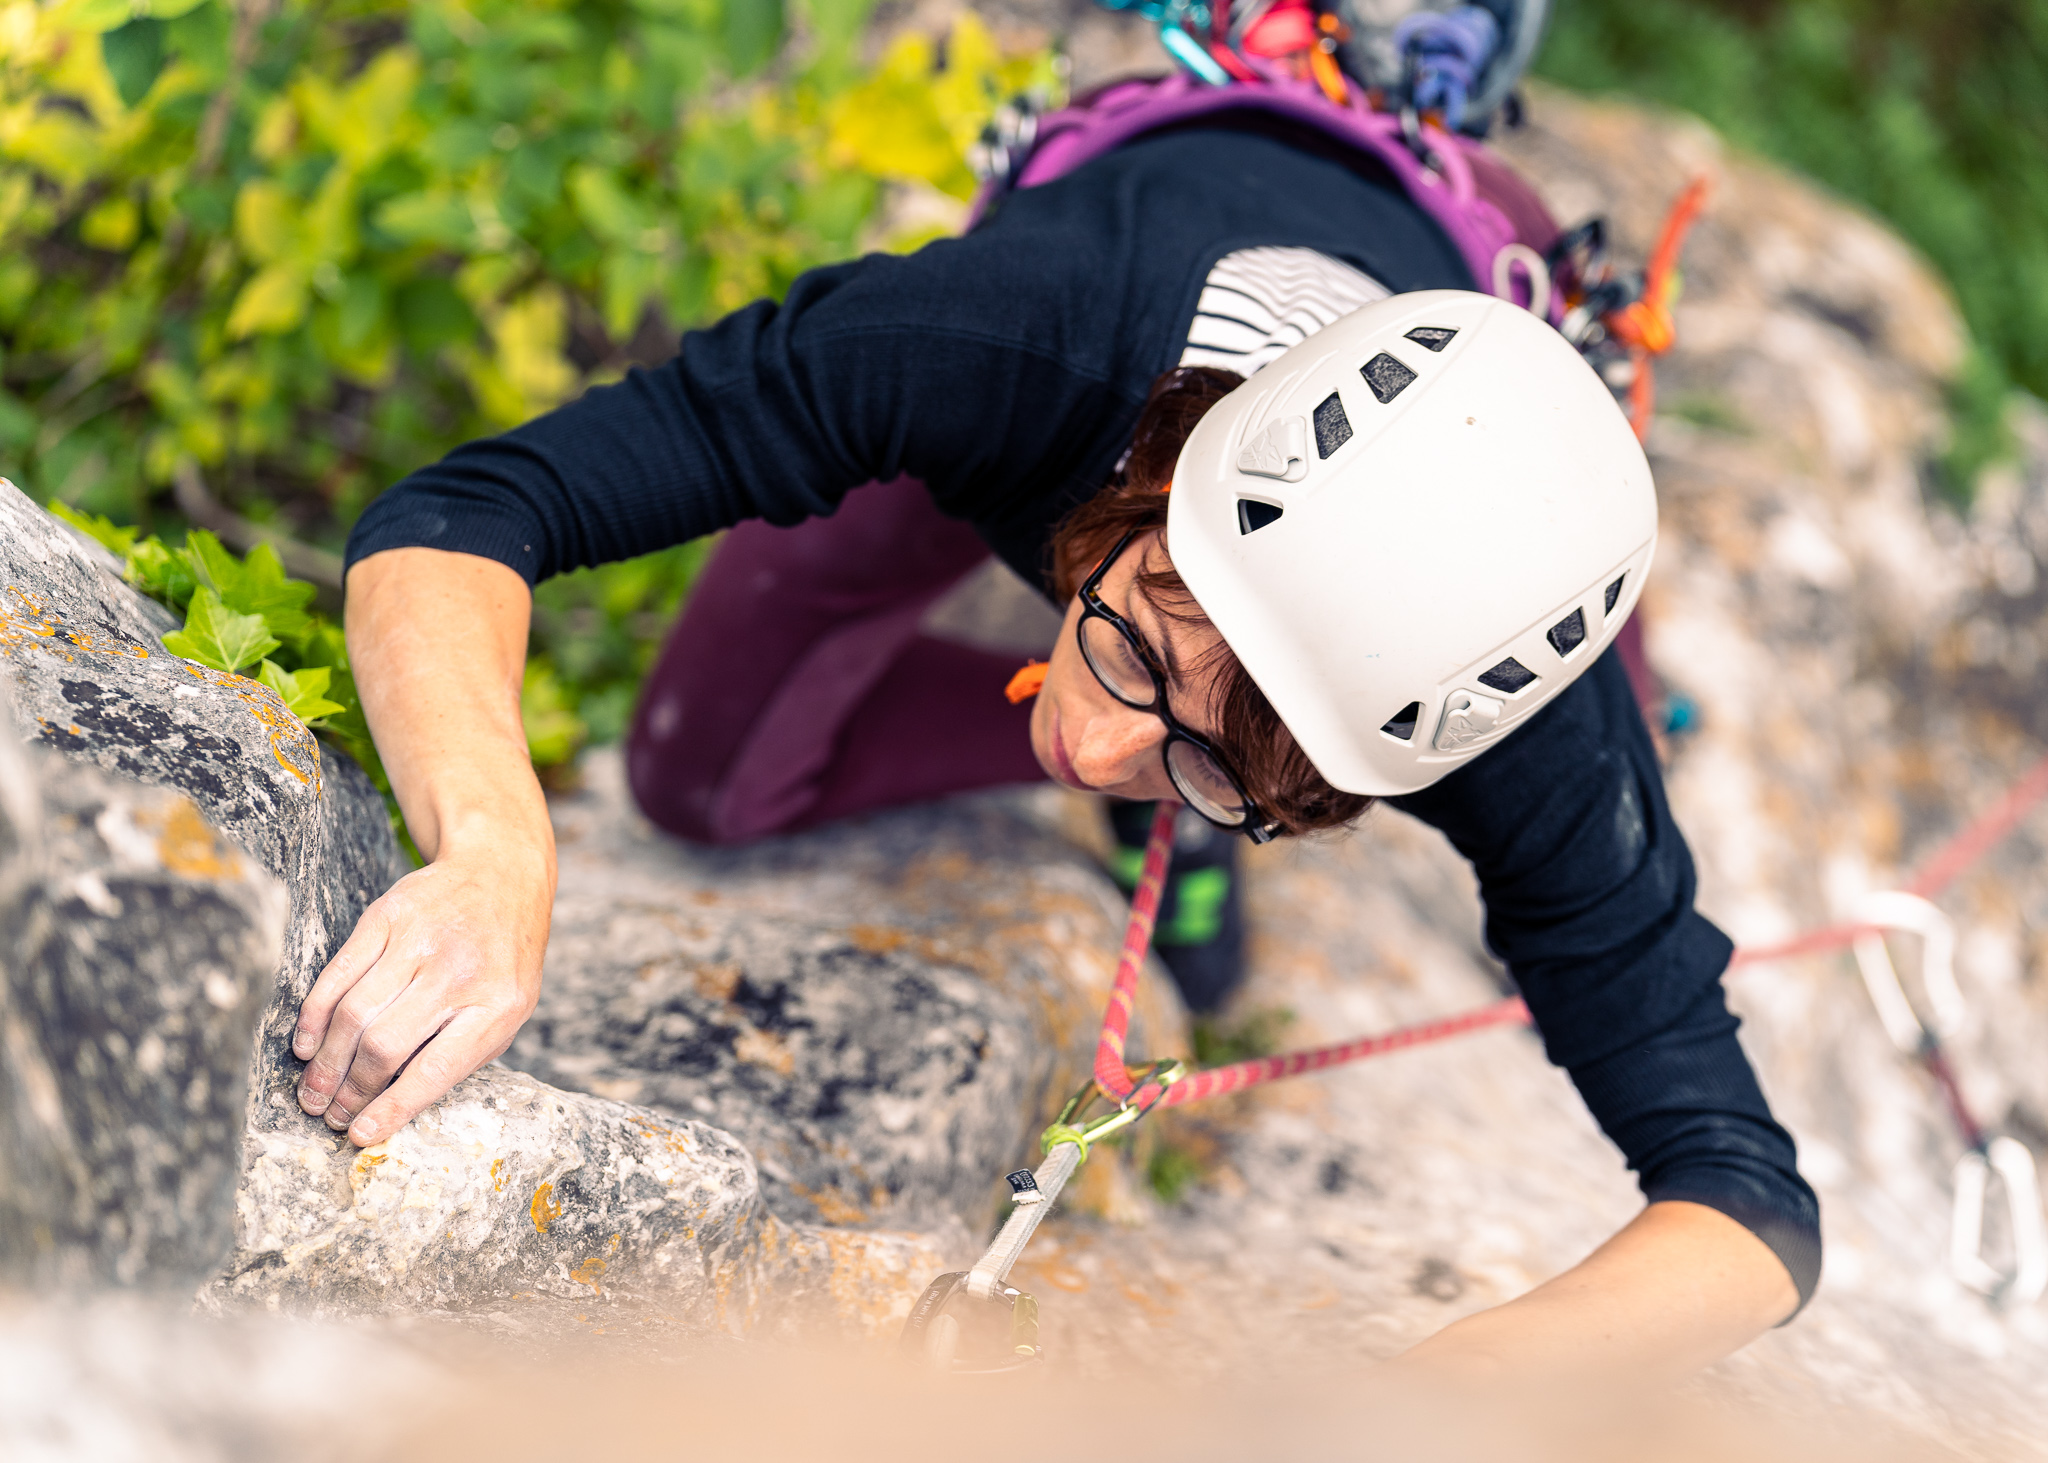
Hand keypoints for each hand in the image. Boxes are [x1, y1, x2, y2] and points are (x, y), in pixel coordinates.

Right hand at [292, 840, 551, 1145]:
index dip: (393, 1106)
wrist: (502, 873)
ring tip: (313, 1092)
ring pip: (355, 1013)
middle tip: (329, 1115)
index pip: (436, 1068)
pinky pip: (338, 973)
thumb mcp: (509, 1008)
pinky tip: (308, 1044)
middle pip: (385, 1044)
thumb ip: (465, 1052)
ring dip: (327, 1062)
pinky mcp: (387, 916)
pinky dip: (316, 1015)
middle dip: (351, 1090)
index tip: (360, 1134)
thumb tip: (399, 1106)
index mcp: (497, 1005)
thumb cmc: (504, 958)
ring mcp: (420, 940)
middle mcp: (458, 972)